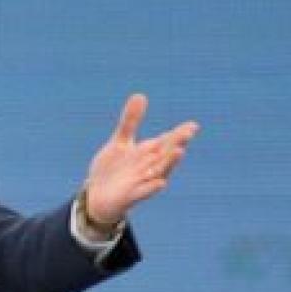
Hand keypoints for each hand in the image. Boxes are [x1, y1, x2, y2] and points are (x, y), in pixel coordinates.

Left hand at [81, 93, 198, 231]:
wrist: (97, 197)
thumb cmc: (114, 170)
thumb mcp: (121, 142)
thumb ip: (131, 121)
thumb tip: (140, 95)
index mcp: (149, 154)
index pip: (168, 141)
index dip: (180, 133)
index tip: (193, 125)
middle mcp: (149, 167)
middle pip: (166, 155)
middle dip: (177, 144)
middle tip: (188, 132)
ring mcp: (141, 182)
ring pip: (159, 172)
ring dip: (169, 163)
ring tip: (180, 151)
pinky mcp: (131, 196)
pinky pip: (143, 192)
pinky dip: (151, 188)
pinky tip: (160, 182)